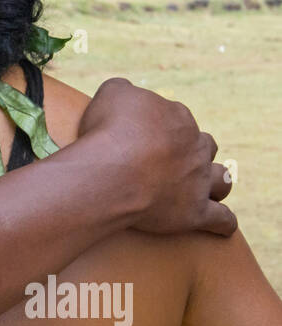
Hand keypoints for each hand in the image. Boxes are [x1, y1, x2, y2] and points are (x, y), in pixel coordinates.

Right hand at [79, 78, 235, 236]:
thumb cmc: (108, 132)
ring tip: (208, 189)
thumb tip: (125, 92)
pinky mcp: (194, 212)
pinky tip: (224, 227)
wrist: (111, 171)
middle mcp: (194, 148)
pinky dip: (224, 222)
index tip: (146, 139)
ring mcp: (197, 181)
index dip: (163, 130)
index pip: (177, 121)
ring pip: (221, 179)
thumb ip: (122, 91)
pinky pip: (219, 219)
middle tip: (175, 163)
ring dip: (217, 183)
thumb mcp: (111, 95)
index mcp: (177, 119)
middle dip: (195, 153)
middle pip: (205, 147)